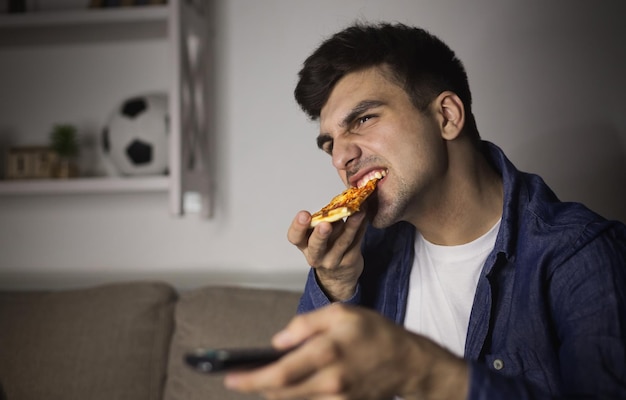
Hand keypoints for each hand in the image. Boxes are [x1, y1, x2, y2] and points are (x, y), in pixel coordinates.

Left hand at [224, 304, 468, 399]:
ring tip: (264, 377)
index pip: (279, 373)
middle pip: (280, 393)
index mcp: (327, 352)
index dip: (250, 379)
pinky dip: (295, 395)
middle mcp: (330, 382)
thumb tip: (276, 342)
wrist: (408, 362)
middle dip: (257, 386)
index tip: (230, 379)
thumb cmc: (373, 332)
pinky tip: (291, 384)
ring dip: (275, 391)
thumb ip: (305, 324)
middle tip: (240, 377)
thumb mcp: (340, 313)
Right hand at [287, 210, 367, 300]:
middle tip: (326, 224)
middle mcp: (316, 256)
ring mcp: (333, 260)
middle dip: (321, 234)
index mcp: (304, 245)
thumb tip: (338, 199)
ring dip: (350, 226)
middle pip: (316, 246)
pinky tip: (365, 216)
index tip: (304, 215)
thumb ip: (322, 220)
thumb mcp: (317, 236)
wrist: (338, 276)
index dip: (298, 226)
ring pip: (342, 242)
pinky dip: (361, 227)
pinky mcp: (349, 261)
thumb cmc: (325, 248)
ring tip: (357, 213)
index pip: (295, 237)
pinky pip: (356, 242)